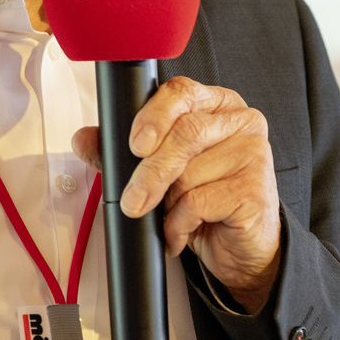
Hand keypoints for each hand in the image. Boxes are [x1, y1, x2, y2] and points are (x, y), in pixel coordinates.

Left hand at [73, 76, 281, 312]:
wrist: (238, 246)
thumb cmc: (204, 199)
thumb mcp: (161, 171)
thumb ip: (122, 151)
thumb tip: (83, 139)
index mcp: (216, 104)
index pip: (181, 92)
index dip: (153, 116)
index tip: (134, 145)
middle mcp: (240, 120)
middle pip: (186, 134)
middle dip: (150, 172)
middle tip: (132, 201)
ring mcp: (254, 153)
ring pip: (190, 173)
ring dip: (167, 204)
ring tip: (168, 216)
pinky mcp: (255, 189)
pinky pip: (201, 202)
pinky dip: (180, 224)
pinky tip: (183, 231)